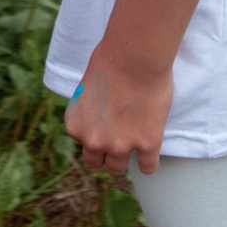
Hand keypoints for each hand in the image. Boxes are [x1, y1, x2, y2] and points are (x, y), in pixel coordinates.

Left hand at [65, 50, 174, 174]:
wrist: (135, 57)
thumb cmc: (111, 58)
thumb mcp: (87, 86)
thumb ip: (90, 107)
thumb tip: (101, 112)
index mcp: (75, 125)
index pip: (82, 141)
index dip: (95, 131)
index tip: (105, 120)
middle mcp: (94, 140)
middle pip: (96, 162)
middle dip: (105, 151)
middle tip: (117, 137)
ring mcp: (120, 145)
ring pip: (117, 168)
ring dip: (123, 159)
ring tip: (132, 145)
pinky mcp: (147, 143)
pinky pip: (147, 167)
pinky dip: (148, 162)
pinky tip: (150, 152)